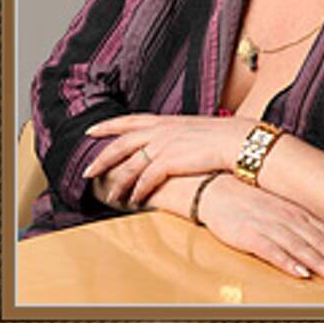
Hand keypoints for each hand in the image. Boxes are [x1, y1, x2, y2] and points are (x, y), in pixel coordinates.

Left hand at [82, 113, 249, 204]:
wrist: (237, 140)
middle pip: (120, 144)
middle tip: (87, 172)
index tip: (91, 130)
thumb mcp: (194, 129)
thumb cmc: (222, 136)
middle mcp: (159, 130)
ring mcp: (163, 145)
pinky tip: (134, 201)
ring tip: (110, 196)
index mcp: (164, 121)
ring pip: (129, 166)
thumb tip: (173, 143)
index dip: (108, 125)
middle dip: (102, 159)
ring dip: (118, 183)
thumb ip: (178, 134)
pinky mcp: (169, 162)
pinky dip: (138, 192)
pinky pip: (146, 180)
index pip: (128, 120)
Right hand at [196, 173, 323, 282]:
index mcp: (298, 211)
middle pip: (321, 241)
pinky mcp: (250, 234)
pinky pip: (272, 250)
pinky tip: (301, 273)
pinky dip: (288, 262)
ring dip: (321, 262)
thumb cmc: (250, 201)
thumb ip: (302, 222)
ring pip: (302, 247)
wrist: (215, 189)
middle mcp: (288, 217)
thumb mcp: (281, 207)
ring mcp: (269, 225)